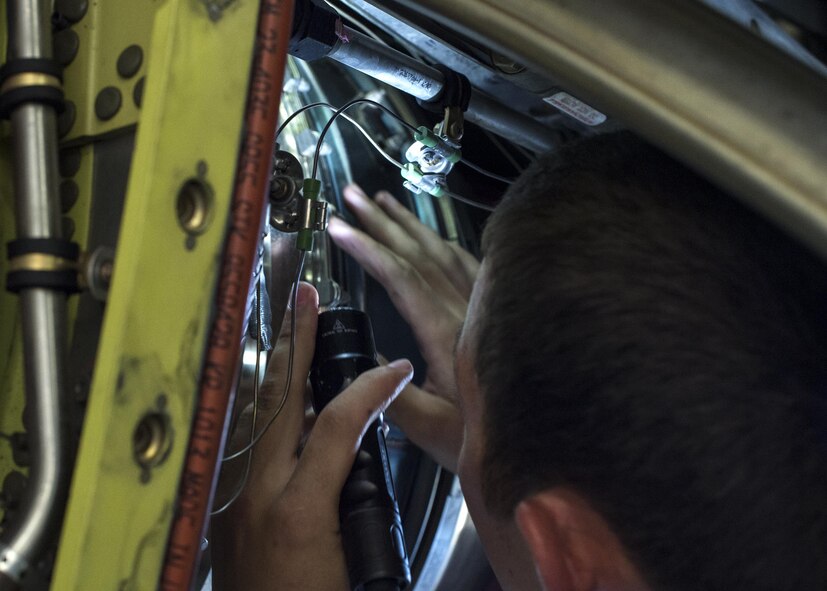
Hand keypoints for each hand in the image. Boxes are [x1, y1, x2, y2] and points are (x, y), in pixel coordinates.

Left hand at [211, 282, 413, 589]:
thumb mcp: (355, 558)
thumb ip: (362, 502)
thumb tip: (368, 452)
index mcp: (297, 510)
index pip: (337, 425)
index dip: (370, 389)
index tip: (396, 369)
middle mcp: (255, 494)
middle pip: (277, 397)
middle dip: (294, 340)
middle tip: (304, 299)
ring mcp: (231, 496)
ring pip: (249, 411)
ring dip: (271, 364)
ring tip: (286, 328)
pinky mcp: (223, 504)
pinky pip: (240, 437)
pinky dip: (257, 403)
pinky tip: (269, 392)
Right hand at [327, 185, 479, 471]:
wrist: (545, 438)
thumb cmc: (483, 439)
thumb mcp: (430, 428)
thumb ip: (391, 396)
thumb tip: (360, 361)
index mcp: (448, 334)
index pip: (403, 279)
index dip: (369, 250)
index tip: (338, 227)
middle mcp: (468, 309)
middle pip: (421, 253)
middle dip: (382, 222)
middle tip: (350, 196)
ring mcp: (484, 304)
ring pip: (444, 251)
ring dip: (410, 224)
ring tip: (381, 200)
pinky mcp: (495, 307)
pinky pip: (467, 262)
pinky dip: (440, 241)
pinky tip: (429, 235)